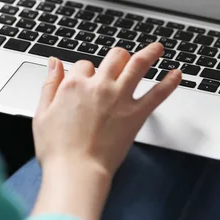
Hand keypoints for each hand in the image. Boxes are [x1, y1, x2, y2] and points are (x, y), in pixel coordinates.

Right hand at [31, 45, 180, 219]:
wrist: (76, 172)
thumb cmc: (57, 150)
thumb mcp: (42, 113)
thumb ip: (50, 84)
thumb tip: (54, 62)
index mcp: (75, 85)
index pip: (85, 64)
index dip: (87, 70)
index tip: (89, 78)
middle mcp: (99, 86)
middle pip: (114, 57)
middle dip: (119, 55)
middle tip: (125, 57)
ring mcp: (119, 98)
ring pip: (138, 65)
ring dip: (150, 53)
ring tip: (158, 48)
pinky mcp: (135, 114)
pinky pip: (157, 94)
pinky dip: (169, 82)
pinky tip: (177, 74)